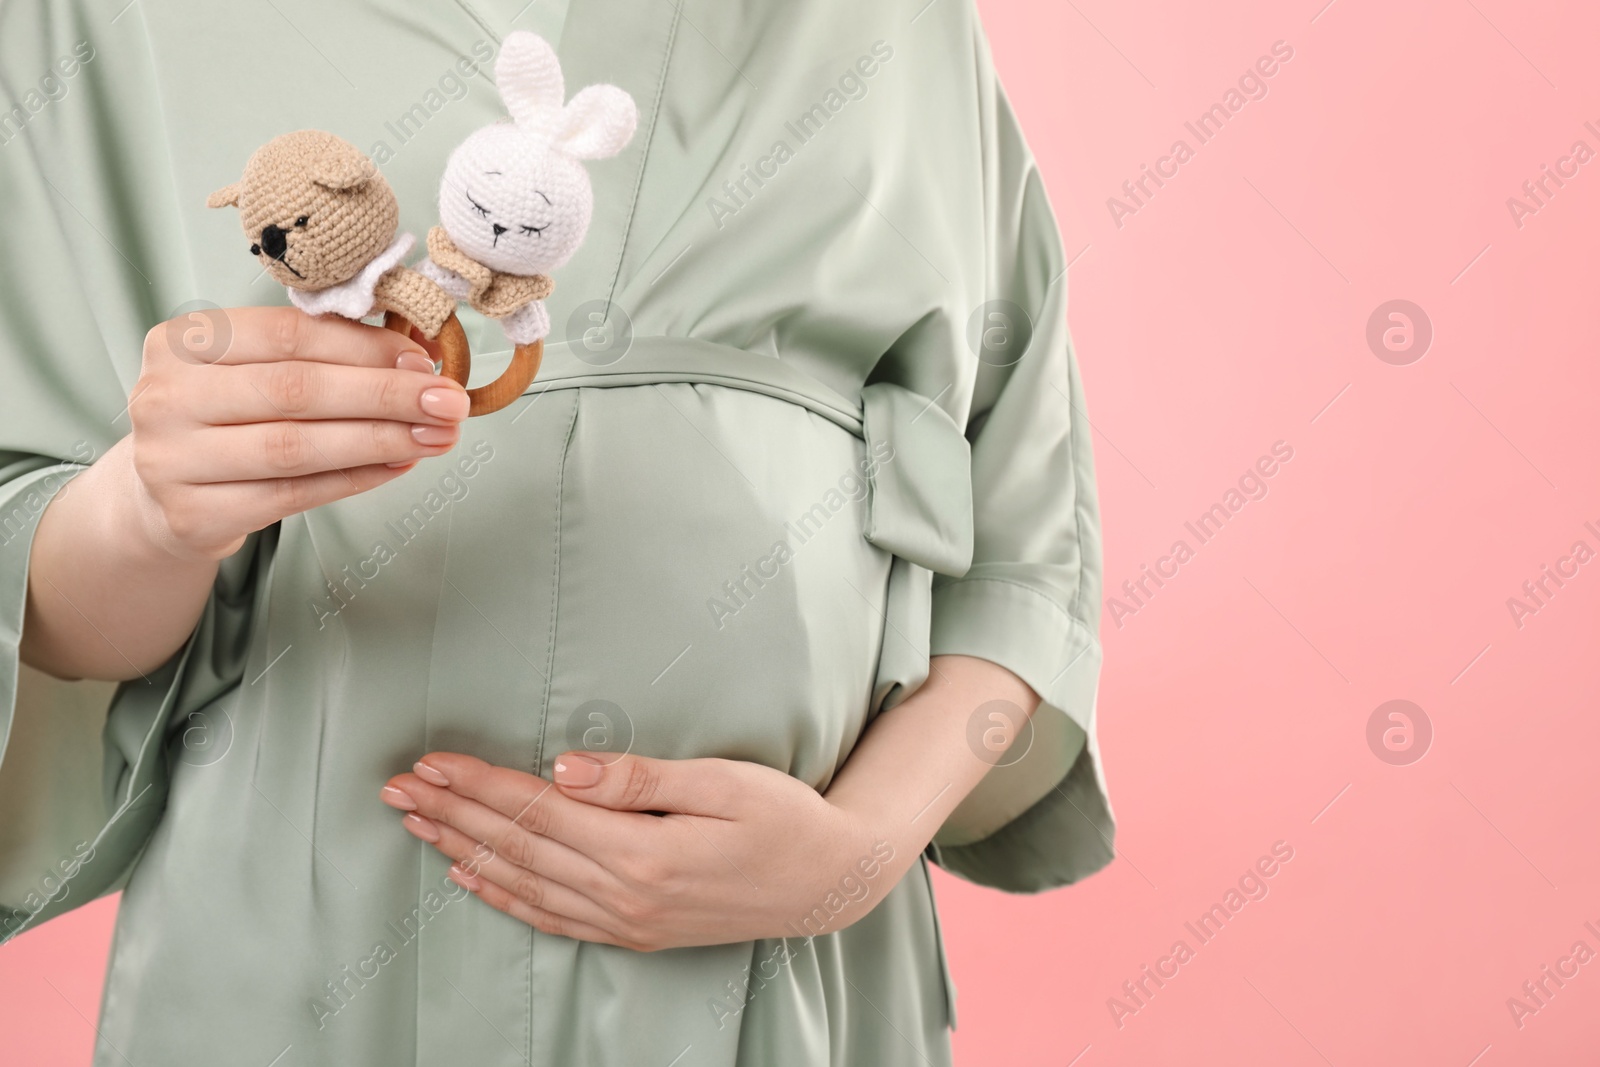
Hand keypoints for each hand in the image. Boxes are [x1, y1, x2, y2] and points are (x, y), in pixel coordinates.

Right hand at [127, 306, 468, 559]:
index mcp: (182, 342)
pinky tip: (398, 465)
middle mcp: (166, 397)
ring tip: (437, 436)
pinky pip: (294, 494)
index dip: (362, 347)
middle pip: (295, 391)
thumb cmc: (226, 419)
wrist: (162, 495)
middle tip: (449, 402)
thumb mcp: (255, 372)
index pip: (287, 335)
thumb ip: (323, 355)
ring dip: (380, 440)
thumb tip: (415, 355)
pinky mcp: (194, 514)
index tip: (423, 360)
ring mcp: (172, 459)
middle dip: (385, 395)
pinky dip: (355, 478)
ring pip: (297, 447)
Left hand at [379, 752, 909, 950]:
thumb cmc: (785, 818)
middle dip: (452, 813)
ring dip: (464, 851)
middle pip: (518, 848)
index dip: (480, 784)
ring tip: (415, 825)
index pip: (538, 811)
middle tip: (396, 788)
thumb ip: (639, 778)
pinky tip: (472, 877)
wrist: (830, 884)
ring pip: (523, 884)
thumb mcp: (723, 782)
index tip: (430, 761)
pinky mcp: (635, 932)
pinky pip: (552, 918)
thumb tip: (563, 770)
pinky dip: (504, 897)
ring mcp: (627, 920)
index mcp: (642, 851)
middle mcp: (624, 893)